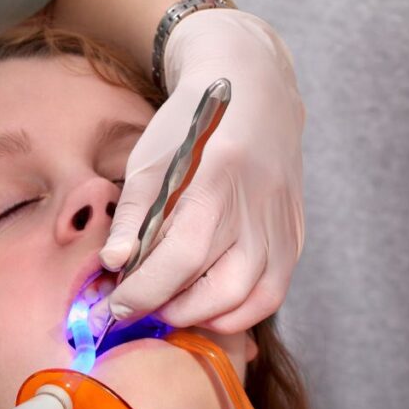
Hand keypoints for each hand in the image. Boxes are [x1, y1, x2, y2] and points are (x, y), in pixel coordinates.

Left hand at [92, 10, 305, 334]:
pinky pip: (273, 291)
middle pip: (223, 289)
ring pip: (255, 299)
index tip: (115, 306)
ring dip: (207, 316)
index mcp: (217, 181)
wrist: (255, 92)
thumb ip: (131, 218)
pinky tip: (204, 299)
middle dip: (174, 310)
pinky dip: (238, 309)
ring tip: (171, 304)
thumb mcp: (148, 162)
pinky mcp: (295, 236)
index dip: (145, 292)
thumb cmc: (191, 127)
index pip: (182, 258)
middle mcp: (259, 209)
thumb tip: (113, 265)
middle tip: (141, 306)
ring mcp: (283, 225)